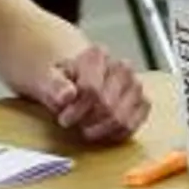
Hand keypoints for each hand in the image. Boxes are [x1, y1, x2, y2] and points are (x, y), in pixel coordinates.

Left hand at [33, 44, 150, 143]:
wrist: (73, 77)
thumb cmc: (59, 79)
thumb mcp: (46, 78)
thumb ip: (53, 85)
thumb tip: (66, 96)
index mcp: (97, 55)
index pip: (91, 90)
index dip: (76, 110)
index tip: (63, 119)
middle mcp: (122, 67)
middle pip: (107, 106)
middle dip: (86, 121)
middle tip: (71, 123)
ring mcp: (135, 85)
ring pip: (122, 119)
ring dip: (99, 130)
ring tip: (84, 127)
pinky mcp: (143, 102)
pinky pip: (133, 125)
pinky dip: (114, 134)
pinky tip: (99, 130)